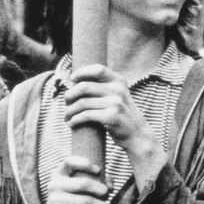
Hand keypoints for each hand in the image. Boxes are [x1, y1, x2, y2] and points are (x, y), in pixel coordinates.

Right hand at [35, 155, 109, 203]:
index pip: (69, 161)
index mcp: (59, 174)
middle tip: (107, 194)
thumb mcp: (80, 187)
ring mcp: (54, 199)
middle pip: (83, 183)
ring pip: (86, 201)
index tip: (99, 170)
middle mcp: (54, 184)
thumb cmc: (72, 199)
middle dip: (100, 189)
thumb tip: (109, 183)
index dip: (85, 163)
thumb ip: (96, 180)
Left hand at [62, 65, 163, 186]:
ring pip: (82, 103)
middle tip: (66, 103)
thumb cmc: (121, 114)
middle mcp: (118, 90)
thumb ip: (103, 87)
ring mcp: (116, 103)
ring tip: (67, 117)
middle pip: (84, 86)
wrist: (137, 133)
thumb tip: (74, 82)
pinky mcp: (112, 117)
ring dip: (69, 111)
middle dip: (70, 95)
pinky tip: (72, 123)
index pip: (97, 69)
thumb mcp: (117, 95)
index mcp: (119, 81)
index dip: (81, 72)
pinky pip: (86, 115)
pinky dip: (75, 120)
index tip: (72, 80)